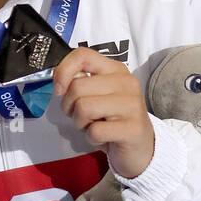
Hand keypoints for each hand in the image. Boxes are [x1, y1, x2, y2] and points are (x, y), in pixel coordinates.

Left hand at [53, 47, 154, 179]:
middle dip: (69, 106)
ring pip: (84, 108)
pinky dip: (91, 138)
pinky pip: (95, 131)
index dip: (63, 71)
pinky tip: (102, 138)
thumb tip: (61, 79)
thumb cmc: (112, 119)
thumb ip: (80, 82)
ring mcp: (132, 105)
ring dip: (80, 123)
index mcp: (115, 69)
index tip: (59, 89)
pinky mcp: (133, 128)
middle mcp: (126, 82)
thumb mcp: (97, 95)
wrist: (141, 146)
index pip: (82, 55)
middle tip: (80, 115)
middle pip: (78, 87)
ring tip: (92, 126)